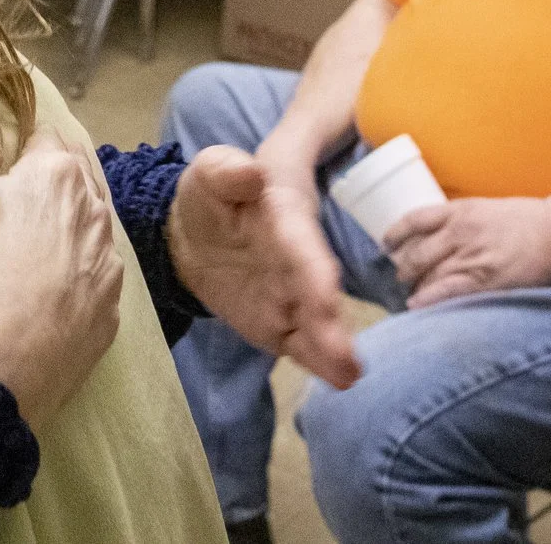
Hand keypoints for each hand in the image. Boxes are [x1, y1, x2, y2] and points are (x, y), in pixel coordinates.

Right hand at [0, 120, 121, 432]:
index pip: (45, 136)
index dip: (21, 148)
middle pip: (77, 178)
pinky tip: (53, 291)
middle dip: (53, 182)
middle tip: (17, 204)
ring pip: (92, 227)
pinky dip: (79, 275)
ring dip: (70, 227)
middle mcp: (95, 210)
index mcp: (57, 173)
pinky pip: (98, 277)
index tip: (2, 166)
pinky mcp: (113, 310)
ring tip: (35, 249)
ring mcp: (109, 263)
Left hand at [169, 145, 360, 388]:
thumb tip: (251, 172)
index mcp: (284, 221)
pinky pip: (300, 344)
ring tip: (349, 373)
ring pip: (314, 324)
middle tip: (346, 355)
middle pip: (314, 291)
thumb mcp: (212, 171)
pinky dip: (318, 362)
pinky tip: (340, 379)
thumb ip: (226, 170)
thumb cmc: (215, 195)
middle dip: (328, 322)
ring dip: (330, 348)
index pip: (301, 247)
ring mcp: (292, 296)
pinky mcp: (280, 323)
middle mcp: (297, 262)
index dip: (313, 272)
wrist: (202, 233)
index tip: (326, 295)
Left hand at [387, 196, 550, 308]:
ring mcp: (470, 257)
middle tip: (401, 276)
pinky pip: (446, 292)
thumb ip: (461, 219)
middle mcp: (458, 233)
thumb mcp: (485, 208)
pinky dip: (427, 300)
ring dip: (414, 286)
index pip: (413, 221)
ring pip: (428, 274)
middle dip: (404, 268)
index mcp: (458, 211)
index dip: (394, 234)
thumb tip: (440, 233)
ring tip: (411, 293)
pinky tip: (416, 305)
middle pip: (417, 253)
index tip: (386, 244)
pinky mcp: (484, 280)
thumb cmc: (526, 219)